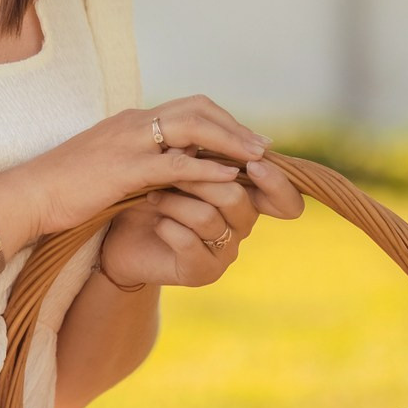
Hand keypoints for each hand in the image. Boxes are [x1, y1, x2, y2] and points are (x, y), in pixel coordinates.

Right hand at [0, 97, 305, 253]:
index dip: (222, 122)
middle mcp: (134, 123)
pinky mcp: (125, 169)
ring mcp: (130, 142)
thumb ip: (135, 160)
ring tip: (256, 161)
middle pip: (198, 109)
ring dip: (230, 142)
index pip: (187, 108)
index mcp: (131, 122)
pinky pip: (175, 164)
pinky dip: (206, 168)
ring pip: (193, 128)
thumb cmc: (63, 187)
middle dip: (234, 127)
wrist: (28, 196)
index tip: (245, 141)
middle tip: (263, 147)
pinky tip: (228, 179)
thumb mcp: (105, 165)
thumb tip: (162, 170)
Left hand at [93, 107, 305, 291]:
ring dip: (175, 201)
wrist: (123, 237)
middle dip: (199, 178)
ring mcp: (224, 252)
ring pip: (208, 217)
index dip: (277, 182)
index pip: (284, 199)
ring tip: (152, 194)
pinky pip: (188, 243)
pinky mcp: (201, 272)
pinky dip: (166, 226)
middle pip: (236, 197)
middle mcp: (242, 226)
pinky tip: (154, 220)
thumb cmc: (153, 195)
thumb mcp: (176, 168)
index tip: (254, 161)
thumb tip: (201, 134)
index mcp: (246, 197)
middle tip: (167, 166)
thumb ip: (196, 155)